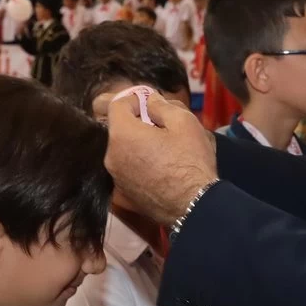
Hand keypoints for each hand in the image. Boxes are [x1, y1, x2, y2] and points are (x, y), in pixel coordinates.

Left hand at [104, 91, 217, 225]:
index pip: (115, 105)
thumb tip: (149, 101)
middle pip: (118, 129)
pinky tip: (161, 169)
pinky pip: (128, 169)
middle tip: (162, 126)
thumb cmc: (191, 161)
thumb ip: (161, 105)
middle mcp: (111, 156)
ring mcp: (116, 178)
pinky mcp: (124, 194)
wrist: (194, 206)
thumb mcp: (184, 122)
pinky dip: (140, 164)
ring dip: (138, 144)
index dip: (133, 99)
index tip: (150, 103)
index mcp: (122, 134)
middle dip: (136, 123)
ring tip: (164, 150)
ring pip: (123, 150)